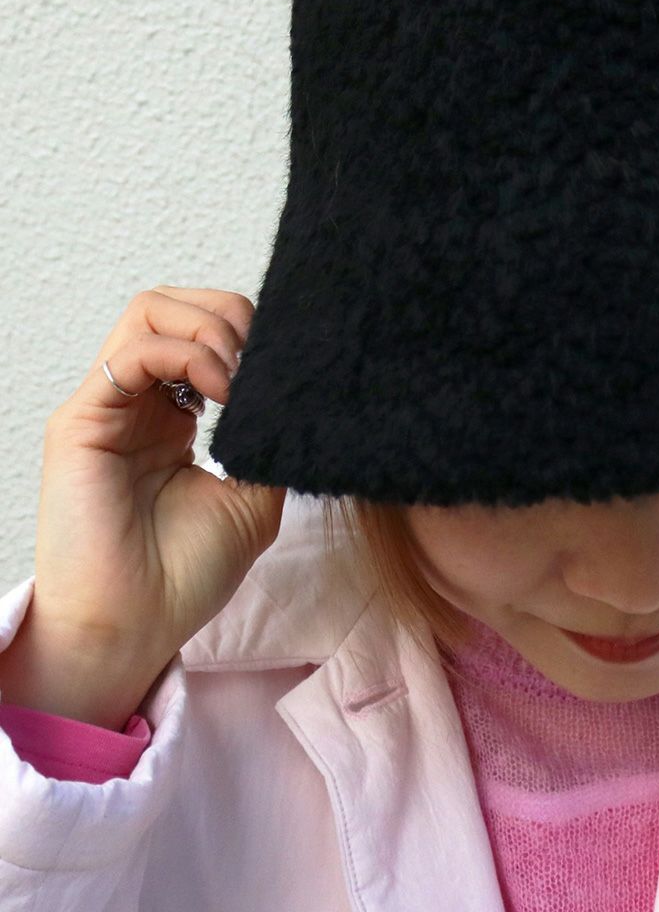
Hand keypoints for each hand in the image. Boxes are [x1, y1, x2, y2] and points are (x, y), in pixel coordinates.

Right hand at [32, 286, 287, 670]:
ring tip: (240, 377)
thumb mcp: (254, 495)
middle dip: (229, 315)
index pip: (202, 331)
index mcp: (171, 416)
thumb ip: (268, 437)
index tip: (285, 368)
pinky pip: (134, 351)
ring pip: (150, 310)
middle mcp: (136, 403)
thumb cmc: (185, 574)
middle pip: (174, 305)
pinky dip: (188, 353)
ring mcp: (108, 407)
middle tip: (262, 363)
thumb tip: (299, 388)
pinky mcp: (83, 421)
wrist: (136, 628)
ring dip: (210, 328)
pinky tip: (222, 391)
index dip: (249, 333)